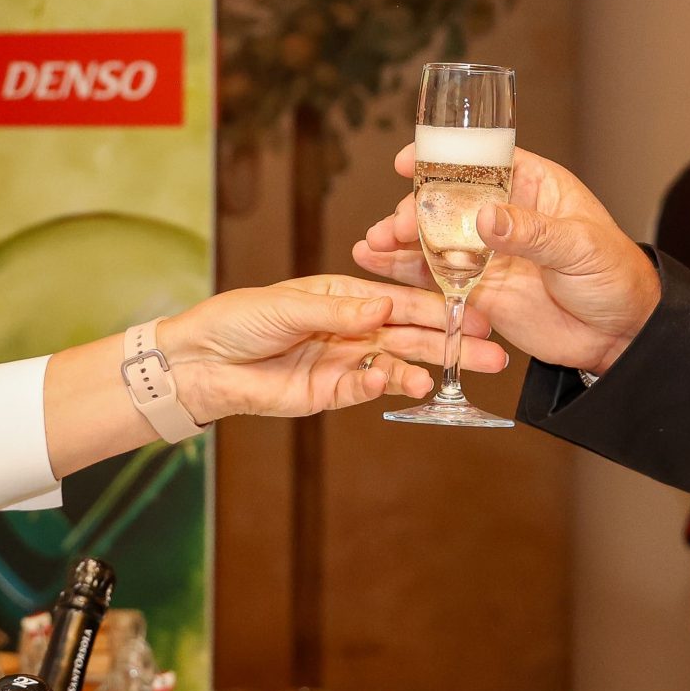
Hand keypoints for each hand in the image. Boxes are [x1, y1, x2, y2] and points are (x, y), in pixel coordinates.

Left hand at [159, 275, 508, 425]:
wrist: (200, 362)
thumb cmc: (237, 319)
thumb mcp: (287, 304)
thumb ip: (338, 310)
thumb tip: (384, 308)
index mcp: (344, 296)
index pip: (400, 301)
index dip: (438, 308)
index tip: (472, 314)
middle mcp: (351, 328)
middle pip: (410, 335)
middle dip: (449, 344)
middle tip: (490, 354)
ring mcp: (342, 362)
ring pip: (395, 364)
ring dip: (422, 370)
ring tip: (446, 377)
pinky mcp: (328, 393)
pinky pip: (363, 388)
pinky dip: (379, 385)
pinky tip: (392, 380)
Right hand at [353, 144, 659, 376]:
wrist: (623, 336)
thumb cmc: (617, 278)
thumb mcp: (580, 248)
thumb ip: (531, 232)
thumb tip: (486, 217)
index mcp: (534, 187)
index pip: (481, 163)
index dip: (441, 160)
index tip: (406, 163)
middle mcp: (505, 215)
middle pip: (448, 203)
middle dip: (414, 211)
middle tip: (392, 227)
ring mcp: (490, 253)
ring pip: (435, 240)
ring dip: (400, 241)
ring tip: (370, 246)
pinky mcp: (481, 289)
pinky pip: (438, 278)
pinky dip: (407, 273)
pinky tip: (377, 267)